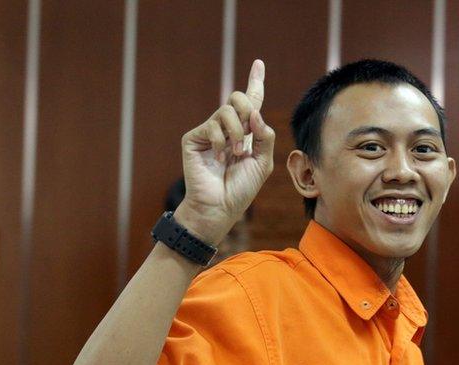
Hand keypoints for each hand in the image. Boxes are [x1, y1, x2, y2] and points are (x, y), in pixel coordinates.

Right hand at [177, 59, 274, 245]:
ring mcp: (209, 132)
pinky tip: (219, 159)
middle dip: (248, 111)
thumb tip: (255, 113)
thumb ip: (264, 136)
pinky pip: (212, 126)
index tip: (259, 63)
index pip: (251, 103)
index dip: (255, 82)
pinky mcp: (193, 138)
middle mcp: (226, 128)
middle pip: (238, 98)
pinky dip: (221, 143)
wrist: (220, 207)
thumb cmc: (241, 189)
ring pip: (227, 110)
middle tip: (248, 136)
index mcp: (245, 133)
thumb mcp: (262, 163)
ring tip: (234, 154)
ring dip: (237, 133)